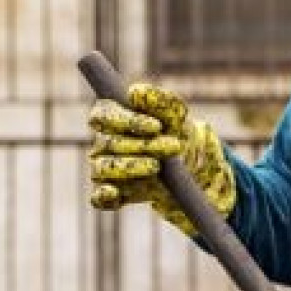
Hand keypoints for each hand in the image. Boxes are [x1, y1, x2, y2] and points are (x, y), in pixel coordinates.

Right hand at [87, 82, 234, 236]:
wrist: (192, 169)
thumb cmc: (177, 134)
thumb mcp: (178, 117)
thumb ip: (161, 101)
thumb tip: (135, 93)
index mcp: (113, 118)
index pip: (102, 115)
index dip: (125, 120)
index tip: (156, 126)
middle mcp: (104, 143)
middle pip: (108, 143)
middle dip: (142, 145)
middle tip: (173, 147)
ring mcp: (106, 169)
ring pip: (102, 169)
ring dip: (130, 167)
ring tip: (157, 167)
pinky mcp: (113, 194)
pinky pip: (98, 198)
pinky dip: (103, 196)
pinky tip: (115, 194)